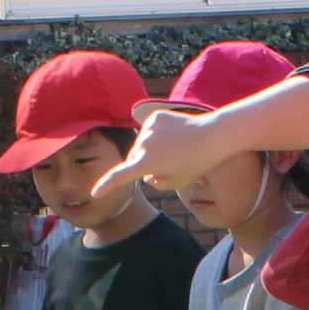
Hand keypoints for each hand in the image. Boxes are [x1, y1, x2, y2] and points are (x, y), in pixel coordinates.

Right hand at [97, 108, 226, 198]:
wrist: (213, 136)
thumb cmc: (197, 163)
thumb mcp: (177, 182)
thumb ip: (157, 182)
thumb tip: (145, 175)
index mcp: (147, 164)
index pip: (119, 176)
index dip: (106, 186)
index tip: (95, 192)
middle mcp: (143, 144)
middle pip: (133, 158)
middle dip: (142, 165)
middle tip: (166, 167)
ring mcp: (148, 128)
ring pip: (141, 144)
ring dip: (149, 150)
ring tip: (173, 150)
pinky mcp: (155, 116)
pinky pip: (149, 130)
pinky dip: (156, 135)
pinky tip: (173, 137)